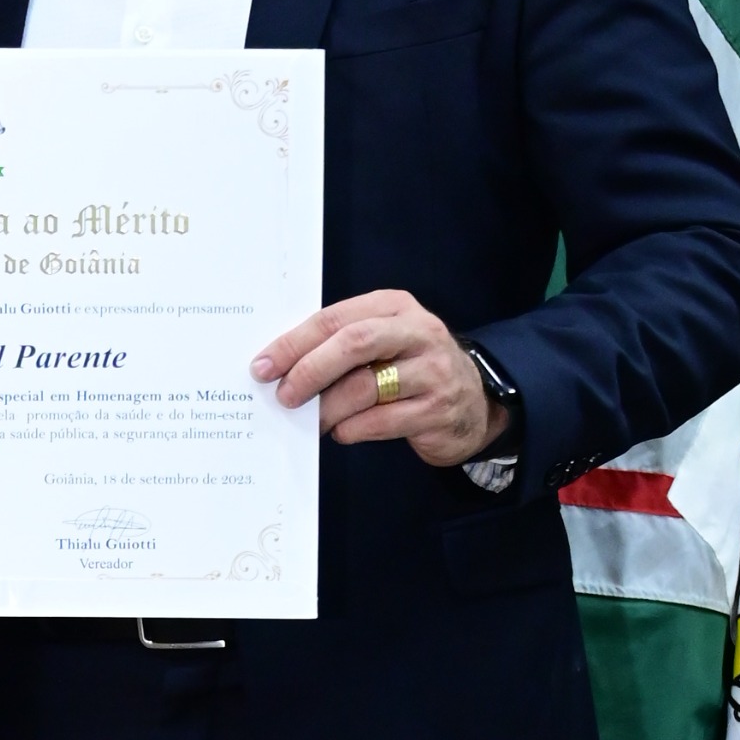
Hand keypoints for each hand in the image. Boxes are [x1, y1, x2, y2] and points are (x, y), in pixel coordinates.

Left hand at [251, 288, 507, 463]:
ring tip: (312, 420)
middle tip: (283, 395)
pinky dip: (351, 430)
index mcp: (395, 307)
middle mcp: (418, 333)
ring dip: (328, 409)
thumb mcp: (385, 341)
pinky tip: (342, 431)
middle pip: (353, 344)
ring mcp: (432, 372)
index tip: (264, 365)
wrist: (475, 402)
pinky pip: (380, 422)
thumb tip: (282, 367)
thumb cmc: (413, 369)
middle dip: (309, 370)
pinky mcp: (436, 410)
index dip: (295, 342)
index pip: (336, 318)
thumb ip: (343, 344)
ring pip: (365, 388)